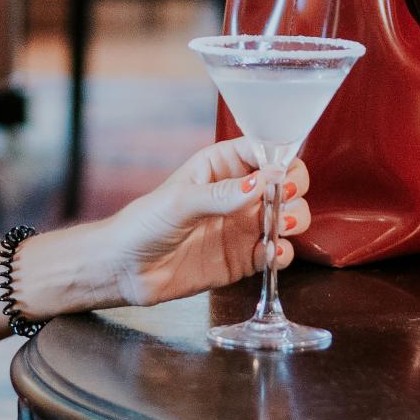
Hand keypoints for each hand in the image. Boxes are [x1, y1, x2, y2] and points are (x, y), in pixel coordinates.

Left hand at [93, 138, 313, 307]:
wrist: (124, 269)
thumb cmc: (143, 223)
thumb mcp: (180, 202)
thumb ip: (223, 193)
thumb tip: (264, 180)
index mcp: (221, 166)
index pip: (262, 150)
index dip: (279, 157)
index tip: (282, 172)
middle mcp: (238, 193)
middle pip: (285, 181)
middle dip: (293, 188)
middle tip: (283, 201)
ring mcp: (244, 226)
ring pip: (289, 216)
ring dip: (294, 220)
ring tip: (279, 228)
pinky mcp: (245, 258)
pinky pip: (277, 252)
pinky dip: (282, 253)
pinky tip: (270, 254)